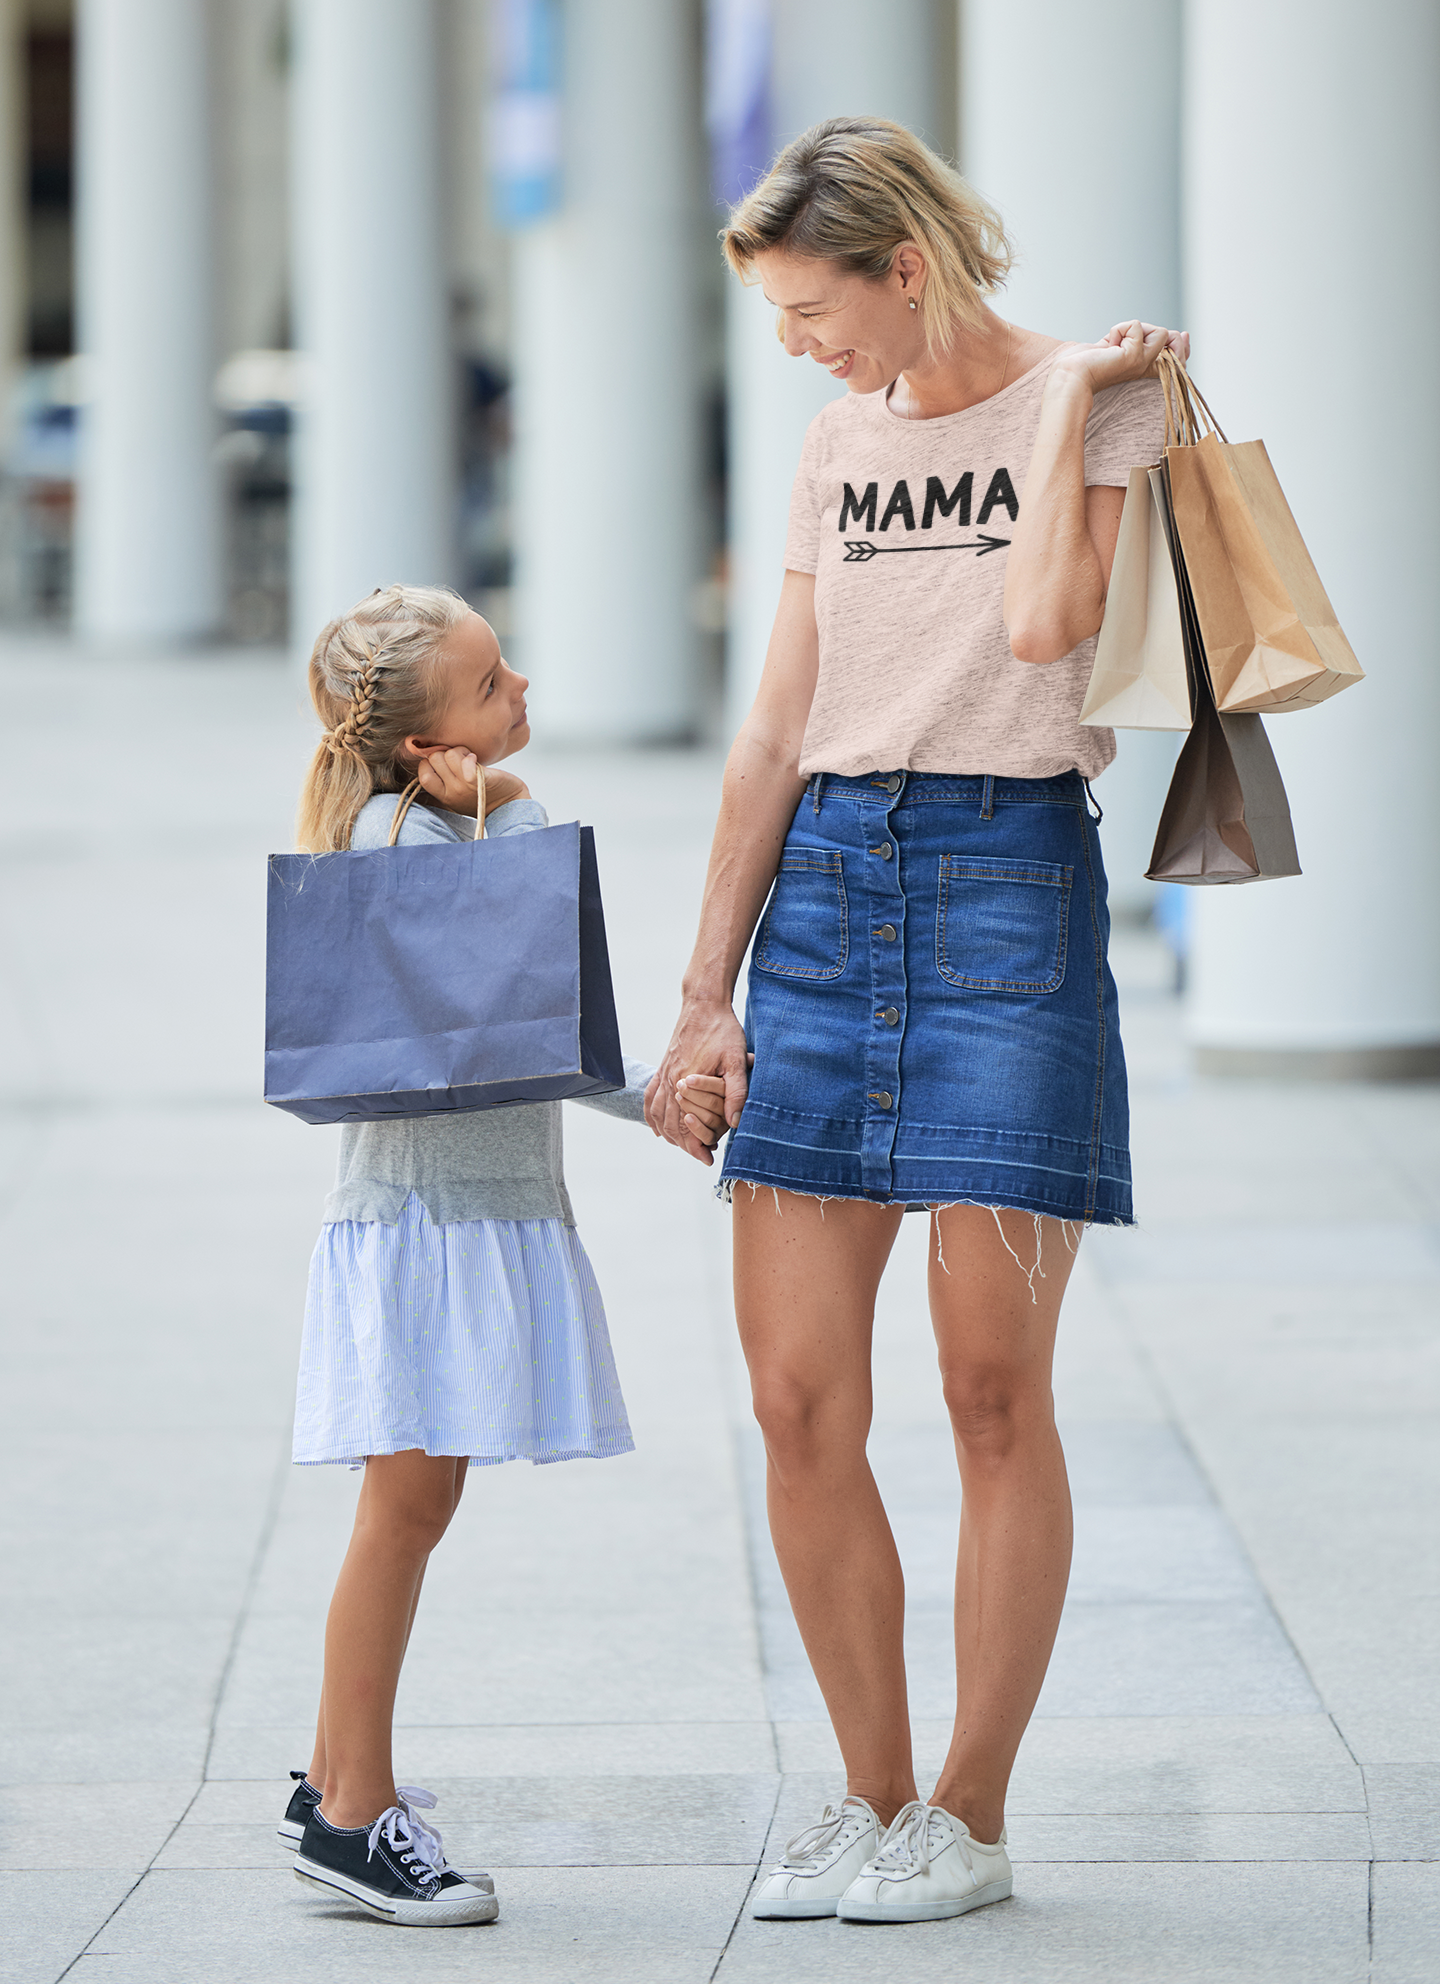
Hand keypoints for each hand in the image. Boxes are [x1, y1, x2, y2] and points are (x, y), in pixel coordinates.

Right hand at [414, 751, 529, 817]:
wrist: (509, 804)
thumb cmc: (482, 794)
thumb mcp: (456, 792)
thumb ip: (444, 777)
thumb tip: (428, 751)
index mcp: (443, 796)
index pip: (423, 774)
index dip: (430, 761)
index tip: (445, 761)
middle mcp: (451, 793)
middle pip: (434, 759)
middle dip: (446, 752)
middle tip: (460, 758)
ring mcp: (464, 788)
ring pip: (449, 755)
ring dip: (460, 751)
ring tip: (470, 759)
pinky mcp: (479, 781)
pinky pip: (465, 763)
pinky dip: (470, 757)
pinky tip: (476, 760)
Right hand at [644, 997, 750, 1165]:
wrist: (703, 1004)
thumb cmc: (723, 1030)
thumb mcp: (736, 1060)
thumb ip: (736, 1092)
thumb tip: (735, 1122)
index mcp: (687, 1082)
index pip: (686, 1127)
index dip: (697, 1147)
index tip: (709, 1159)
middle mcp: (671, 1080)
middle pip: (671, 1125)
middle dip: (685, 1145)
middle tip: (702, 1156)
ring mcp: (664, 1074)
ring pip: (658, 1115)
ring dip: (669, 1134)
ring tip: (684, 1146)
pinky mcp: (662, 1067)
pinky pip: (649, 1097)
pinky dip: (651, 1117)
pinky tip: (658, 1128)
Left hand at [1054, 320, 1190, 395]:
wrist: (1071, 376)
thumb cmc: (1089, 363)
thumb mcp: (1120, 345)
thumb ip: (1141, 337)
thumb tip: (1173, 332)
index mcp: (1145, 368)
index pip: (1178, 356)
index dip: (1181, 344)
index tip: (1180, 335)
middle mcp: (1147, 368)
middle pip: (1174, 340)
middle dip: (1153, 330)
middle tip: (1123, 341)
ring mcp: (1143, 363)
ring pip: (1160, 331)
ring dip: (1133, 329)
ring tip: (1114, 344)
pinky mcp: (1134, 357)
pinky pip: (1135, 326)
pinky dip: (1119, 329)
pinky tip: (1108, 345)